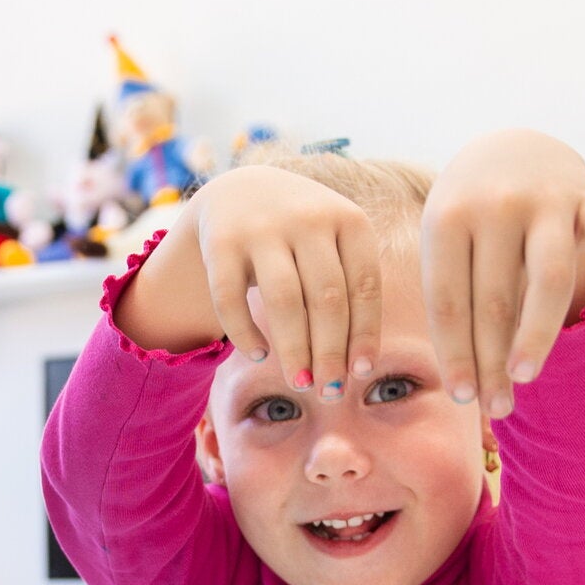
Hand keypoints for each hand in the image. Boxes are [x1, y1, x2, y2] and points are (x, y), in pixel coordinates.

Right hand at [114, 165, 382, 395]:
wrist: (240, 192)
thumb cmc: (302, 236)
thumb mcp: (337, 244)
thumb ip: (353, 288)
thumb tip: (361, 367)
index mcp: (349, 219)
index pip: (364, 288)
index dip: (364, 335)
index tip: (361, 373)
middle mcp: (307, 217)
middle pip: (325, 298)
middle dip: (329, 352)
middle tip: (329, 392)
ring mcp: (261, 226)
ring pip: (283, 300)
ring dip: (293, 349)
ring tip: (299, 384)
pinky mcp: (220, 240)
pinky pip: (231, 298)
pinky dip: (245, 333)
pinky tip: (259, 355)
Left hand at [421, 129, 584, 417]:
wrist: (507, 150)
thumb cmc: (468, 220)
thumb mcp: (443, 245)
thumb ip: (452, 296)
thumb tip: (460, 380)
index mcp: (446, 220)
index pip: (448, 300)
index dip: (455, 353)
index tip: (461, 397)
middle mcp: (494, 207)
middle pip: (494, 298)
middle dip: (493, 359)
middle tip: (496, 406)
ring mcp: (545, 199)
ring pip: (548, 274)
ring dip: (537, 331)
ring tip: (526, 376)